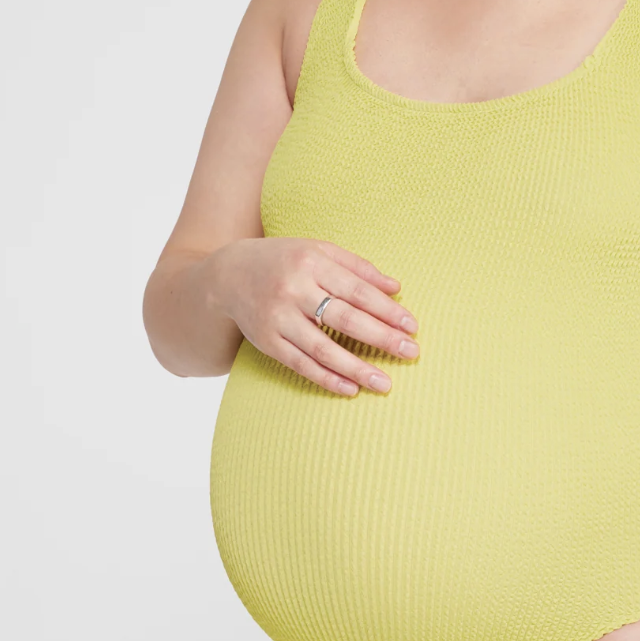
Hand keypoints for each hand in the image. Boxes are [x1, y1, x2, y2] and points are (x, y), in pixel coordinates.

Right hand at [207, 237, 418, 395]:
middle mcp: (293, 290)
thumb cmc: (284, 260)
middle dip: (381, 338)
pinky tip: (350, 389)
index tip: (412, 326)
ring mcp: (277, 318)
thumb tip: (396, 288)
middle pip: (344, 318)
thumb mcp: (319, 251)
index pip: (357, 290)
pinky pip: (300, 364)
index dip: (387, 310)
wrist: (228, 275)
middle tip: (411, 353)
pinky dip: (326, 378)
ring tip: (385, 383)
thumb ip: (357, 267)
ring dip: (357, 368)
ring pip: (322, 348)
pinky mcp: (266, 342)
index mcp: (311, 263)